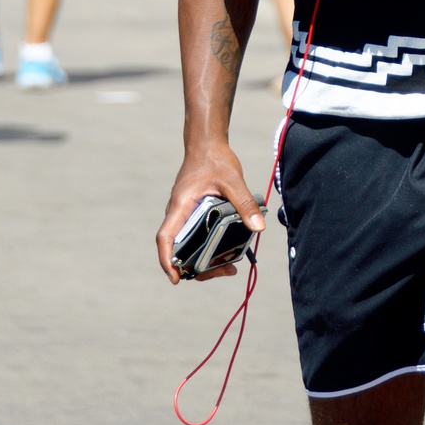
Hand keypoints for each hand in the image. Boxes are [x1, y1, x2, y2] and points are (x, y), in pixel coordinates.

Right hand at [157, 145, 263, 283]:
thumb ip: (245, 204)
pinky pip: (196, 237)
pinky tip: (228, 251)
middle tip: (223, 272)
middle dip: (195, 267)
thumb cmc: (215, 160)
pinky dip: (208, 248)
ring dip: (204, 259)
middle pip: (178, 249)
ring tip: (229, 267)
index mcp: (181, 206)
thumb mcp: (233, 180)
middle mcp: (179, 214)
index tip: (175, 278)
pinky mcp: (194, 214)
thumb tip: (259, 228)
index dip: (166, 260)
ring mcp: (185, 215)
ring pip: (187, 245)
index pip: (165, 237)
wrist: (207, 145)